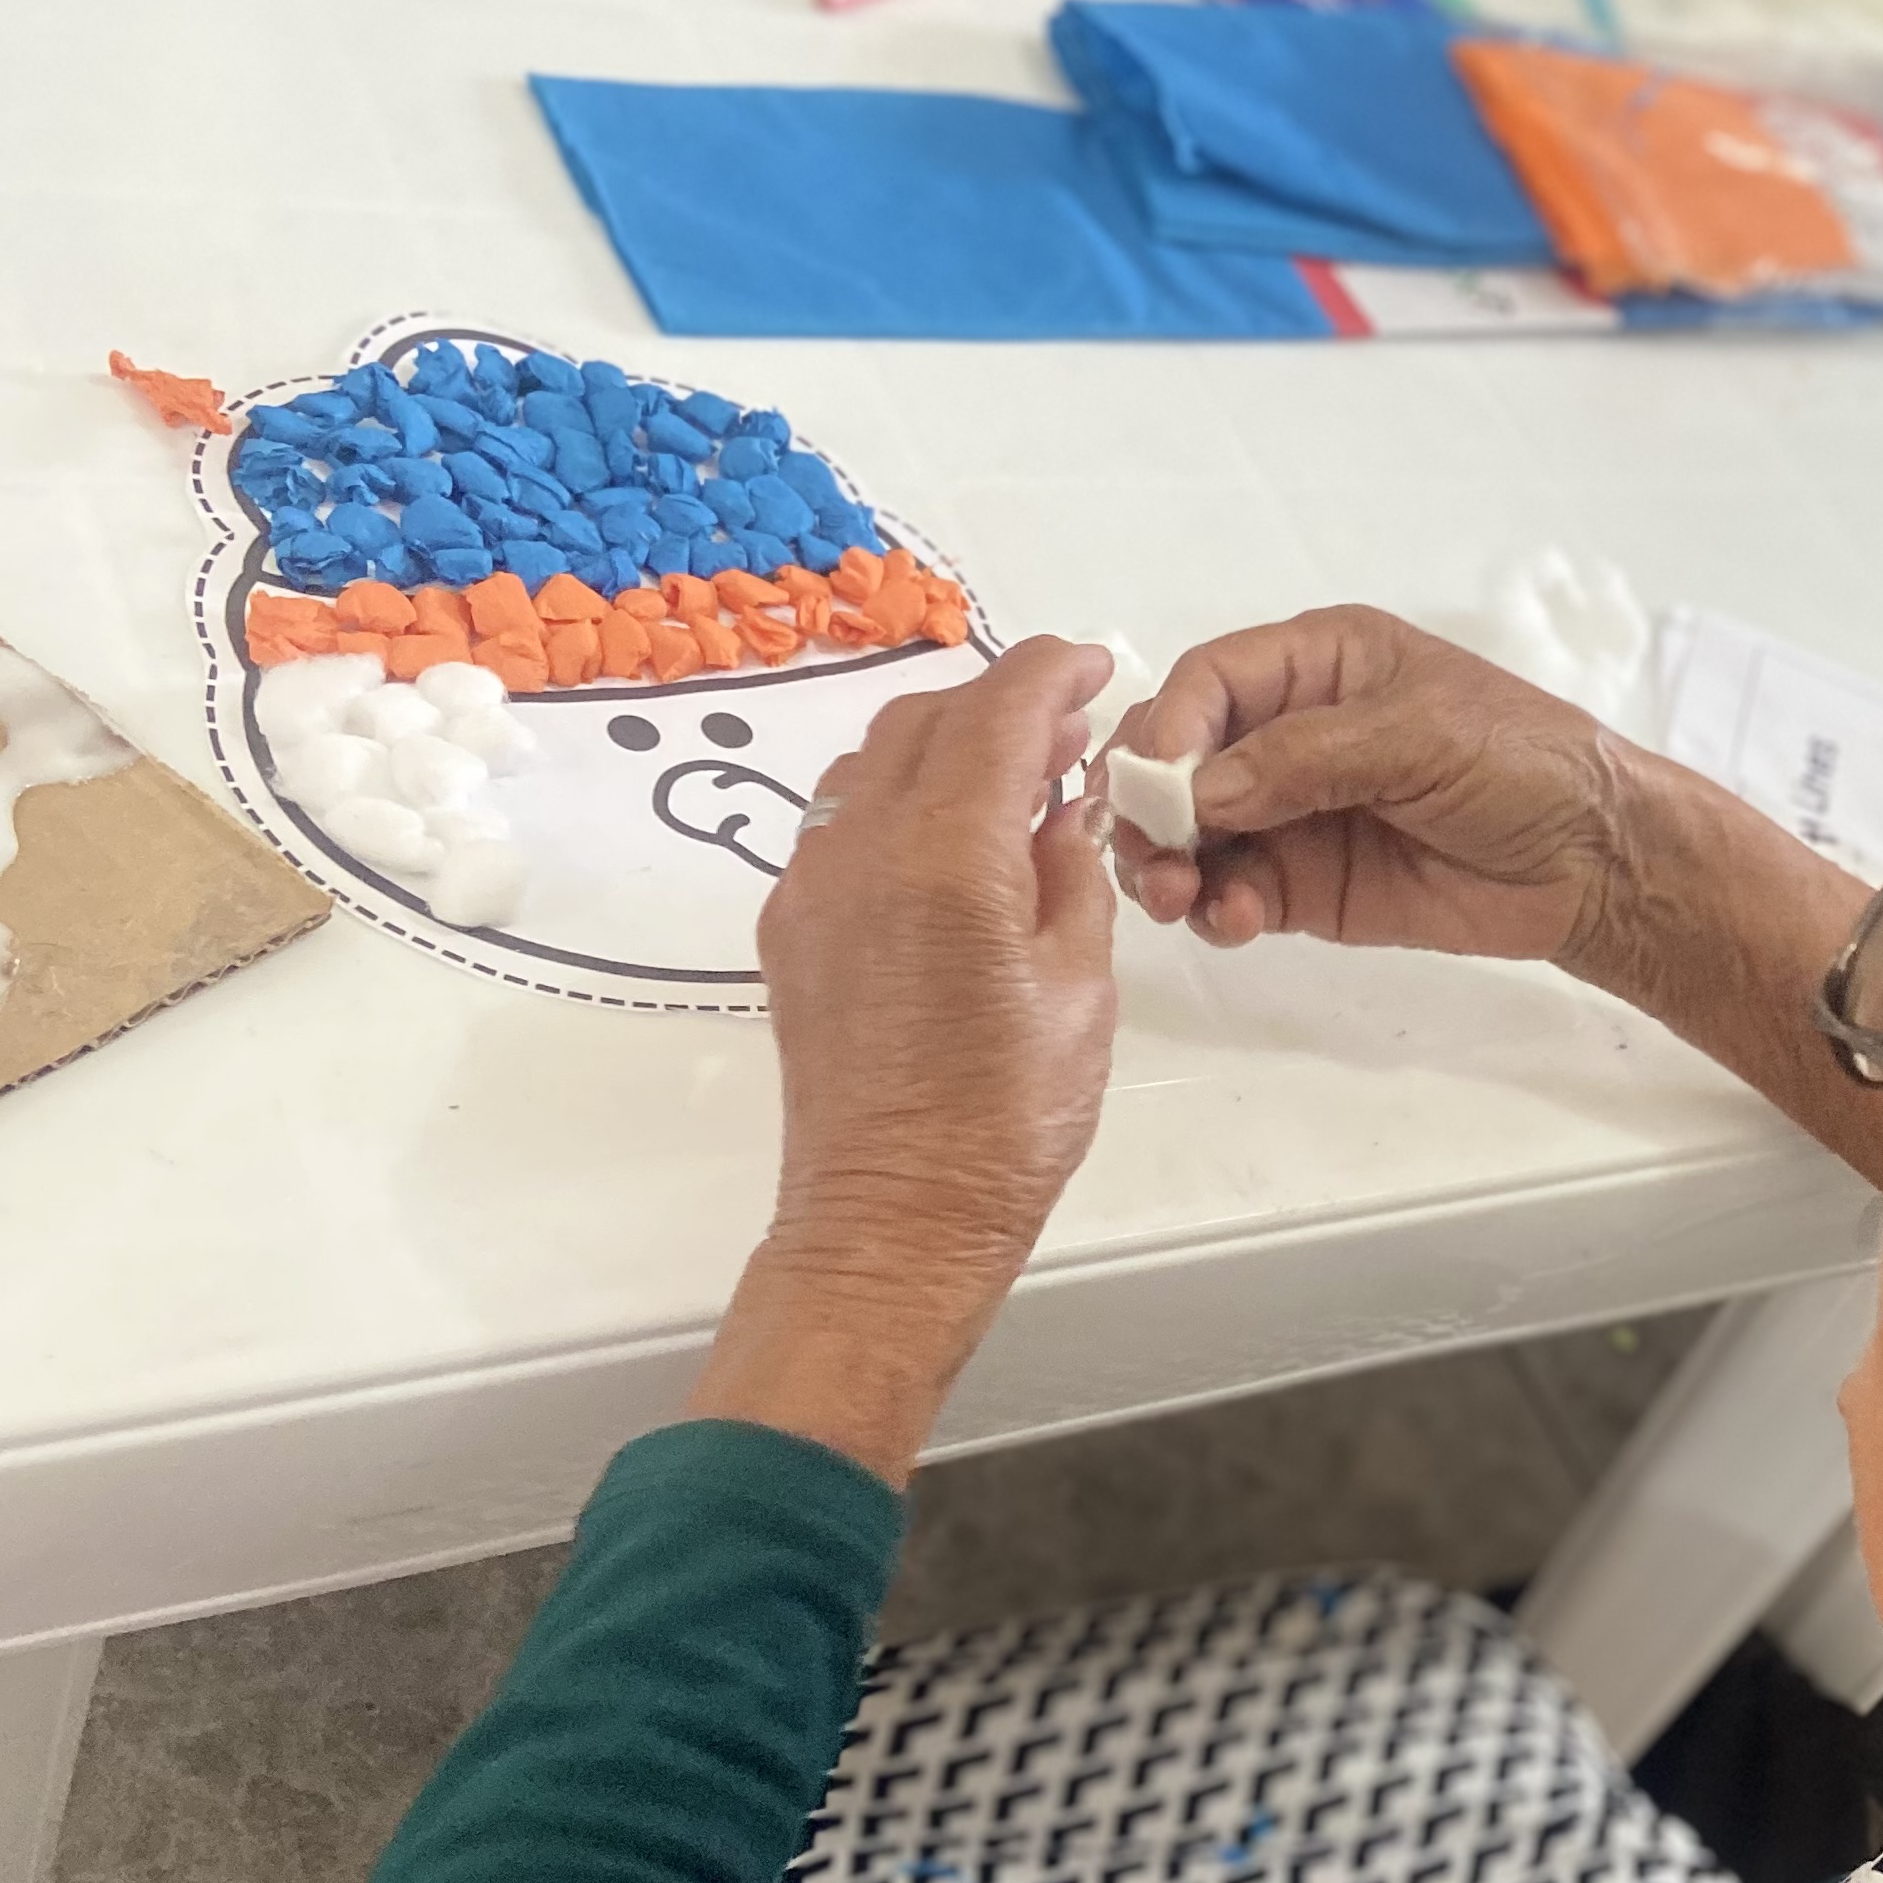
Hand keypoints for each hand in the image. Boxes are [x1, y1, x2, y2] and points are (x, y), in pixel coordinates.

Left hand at [753, 638, 1120, 1328]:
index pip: (1000, 709)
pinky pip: (842, 824)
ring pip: (873, 763)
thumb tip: (1066, 803)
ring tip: (1012, 777)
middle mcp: (863, 849)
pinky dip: (901, 800)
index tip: (1092, 665)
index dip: (1052, 670)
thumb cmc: (1008, 1120)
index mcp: (948, 854)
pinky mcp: (790, 928)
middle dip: (1000, 702)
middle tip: (1067, 725)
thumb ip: (1071, 871)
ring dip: (944, 745)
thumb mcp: (1079, 985)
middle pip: (927, 719)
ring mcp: (813, 886)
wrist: (894, 1218)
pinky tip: (952, 841)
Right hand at [1107, 608, 1643, 968]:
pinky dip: (1215, 908)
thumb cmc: (1522, 763)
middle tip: (1151, 855)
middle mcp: (1290, 731)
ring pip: (1190, 833)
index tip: (1158, 785)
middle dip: (1150, 803)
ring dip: (1167, 864)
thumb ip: (1304, 757)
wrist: (1592, 864)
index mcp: (1321, 663)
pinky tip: (1234, 920)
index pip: (1211, 680)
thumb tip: (1199, 791)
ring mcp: (1291, 813)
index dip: (1172, 727)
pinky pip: (1230, 892)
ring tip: (1179, 899)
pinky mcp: (1303, 885)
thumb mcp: (1420, 734)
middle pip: (1179, 758)